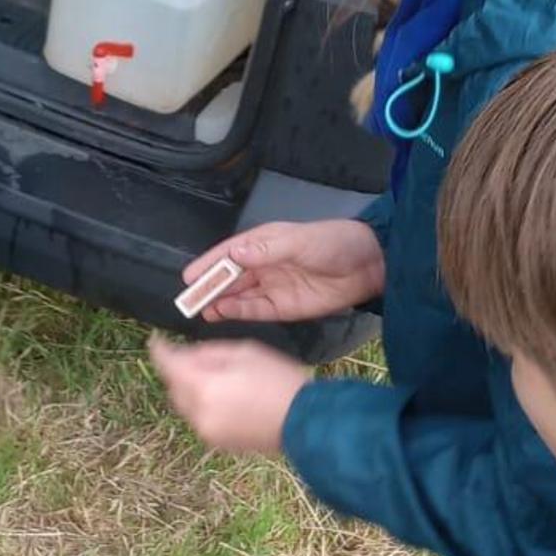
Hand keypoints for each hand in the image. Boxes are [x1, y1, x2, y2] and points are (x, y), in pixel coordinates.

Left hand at [149, 335, 310, 454]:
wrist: (303, 421)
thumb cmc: (278, 380)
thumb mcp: (243, 351)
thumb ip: (208, 353)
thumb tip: (187, 356)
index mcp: (203, 387)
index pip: (168, 366)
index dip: (159, 351)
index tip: (155, 340)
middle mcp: (198, 412)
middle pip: (173, 388)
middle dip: (178, 372)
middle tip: (195, 358)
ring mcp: (206, 431)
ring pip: (185, 406)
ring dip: (190, 390)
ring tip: (215, 378)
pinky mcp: (217, 442)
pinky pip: (200, 419)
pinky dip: (203, 406)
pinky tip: (225, 397)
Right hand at [179, 219, 385, 324]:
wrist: (368, 266)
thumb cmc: (333, 243)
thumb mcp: (299, 242)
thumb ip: (266, 250)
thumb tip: (235, 254)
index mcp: (263, 243)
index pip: (228, 253)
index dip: (208, 264)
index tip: (188, 276)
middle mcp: (263, 265)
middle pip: (229, 277)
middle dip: (208, 286)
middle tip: (187, 298)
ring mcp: (272, 287)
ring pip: (238, 295)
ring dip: (218, 301)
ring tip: (198, 309)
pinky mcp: (283, 307)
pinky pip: (254, 310)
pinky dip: (236, 312)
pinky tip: (220, 313)